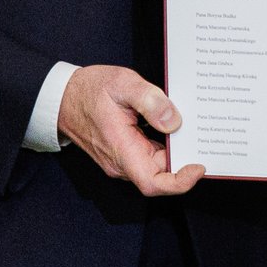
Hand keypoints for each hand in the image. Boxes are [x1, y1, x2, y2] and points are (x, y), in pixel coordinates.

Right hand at [57, 65, 203, 195]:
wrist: (63, 97)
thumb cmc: (89, 90)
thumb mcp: (122, 84)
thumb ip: (150, 101)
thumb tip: (174, 121)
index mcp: (121, 151)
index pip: (153, 183)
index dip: (180, 182)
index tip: (199, 166)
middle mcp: (122, 163)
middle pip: (161, 174)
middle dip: (185, 160)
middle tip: (204, 136)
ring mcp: (122, 159)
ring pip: (157, 165)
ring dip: (176, 151)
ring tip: (195, 129)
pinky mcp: (124, 152)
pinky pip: (150, 155)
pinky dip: (166, 145)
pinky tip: (176, 127)